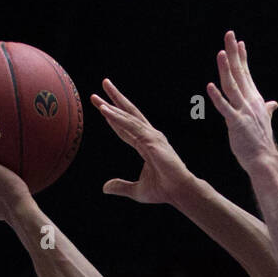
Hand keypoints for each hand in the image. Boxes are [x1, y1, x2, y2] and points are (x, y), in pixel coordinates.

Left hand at [92, 79, 190, 203]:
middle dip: (115, 99)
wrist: (179, 192)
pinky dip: (117, 118)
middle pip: (128, 113)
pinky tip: (105, 111)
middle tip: (103, 84)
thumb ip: (121, 186)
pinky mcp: (151, 140)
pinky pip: (131, 126)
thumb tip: (104, 188)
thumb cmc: (164, 190)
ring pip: (128, 117)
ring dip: (112, 105)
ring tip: (97, 97)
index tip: (101, 106)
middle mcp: (149, 136)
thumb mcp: (137, 190)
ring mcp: (151, 136)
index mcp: (146, 144)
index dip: (113, 115)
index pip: (126, 126)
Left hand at [206, 31, 277, 169]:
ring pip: (232, 86)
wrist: (264, 159)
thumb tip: (273, 104)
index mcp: (254, 100)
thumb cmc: (261, 142)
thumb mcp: (264, 121)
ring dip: (226, 69)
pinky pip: (225, 108)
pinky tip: (209, 86)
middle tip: (229, 34)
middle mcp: (250, 101)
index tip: (238, 42)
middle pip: (239, 73)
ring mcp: (243, 111)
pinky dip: (217, 97)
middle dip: (234, 53)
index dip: (242, 58)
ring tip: (221, 52)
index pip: (246, 74)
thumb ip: (266, 110)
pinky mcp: (236, 123)